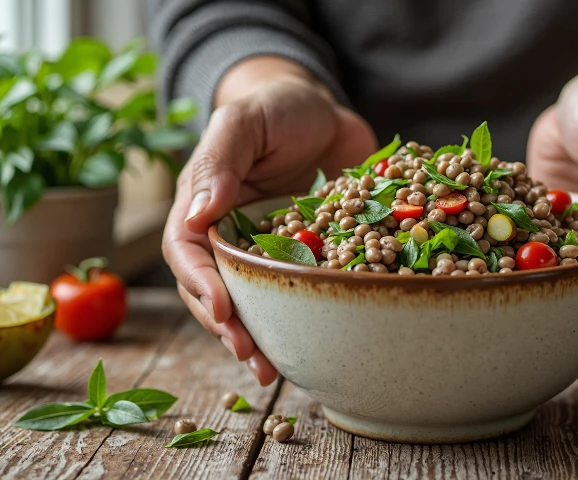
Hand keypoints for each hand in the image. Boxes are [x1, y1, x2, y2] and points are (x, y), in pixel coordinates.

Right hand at [162, 76, 375, 384]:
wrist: (325, 112)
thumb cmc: (278, 107)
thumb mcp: (246, 121)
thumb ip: (221, 160)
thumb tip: (200, 213)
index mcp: (204, 204)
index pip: (189, 252)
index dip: (201, 285)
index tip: (223, 311)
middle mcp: (230, 234)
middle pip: (216, 289)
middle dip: (228, 327)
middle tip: (251, 357)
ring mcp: (267, 249)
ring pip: (254, 300)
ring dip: (260, 337)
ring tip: (275, 370)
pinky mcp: (305, 256)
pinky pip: (297, 292)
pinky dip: (301, 320)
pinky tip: (312, 347)